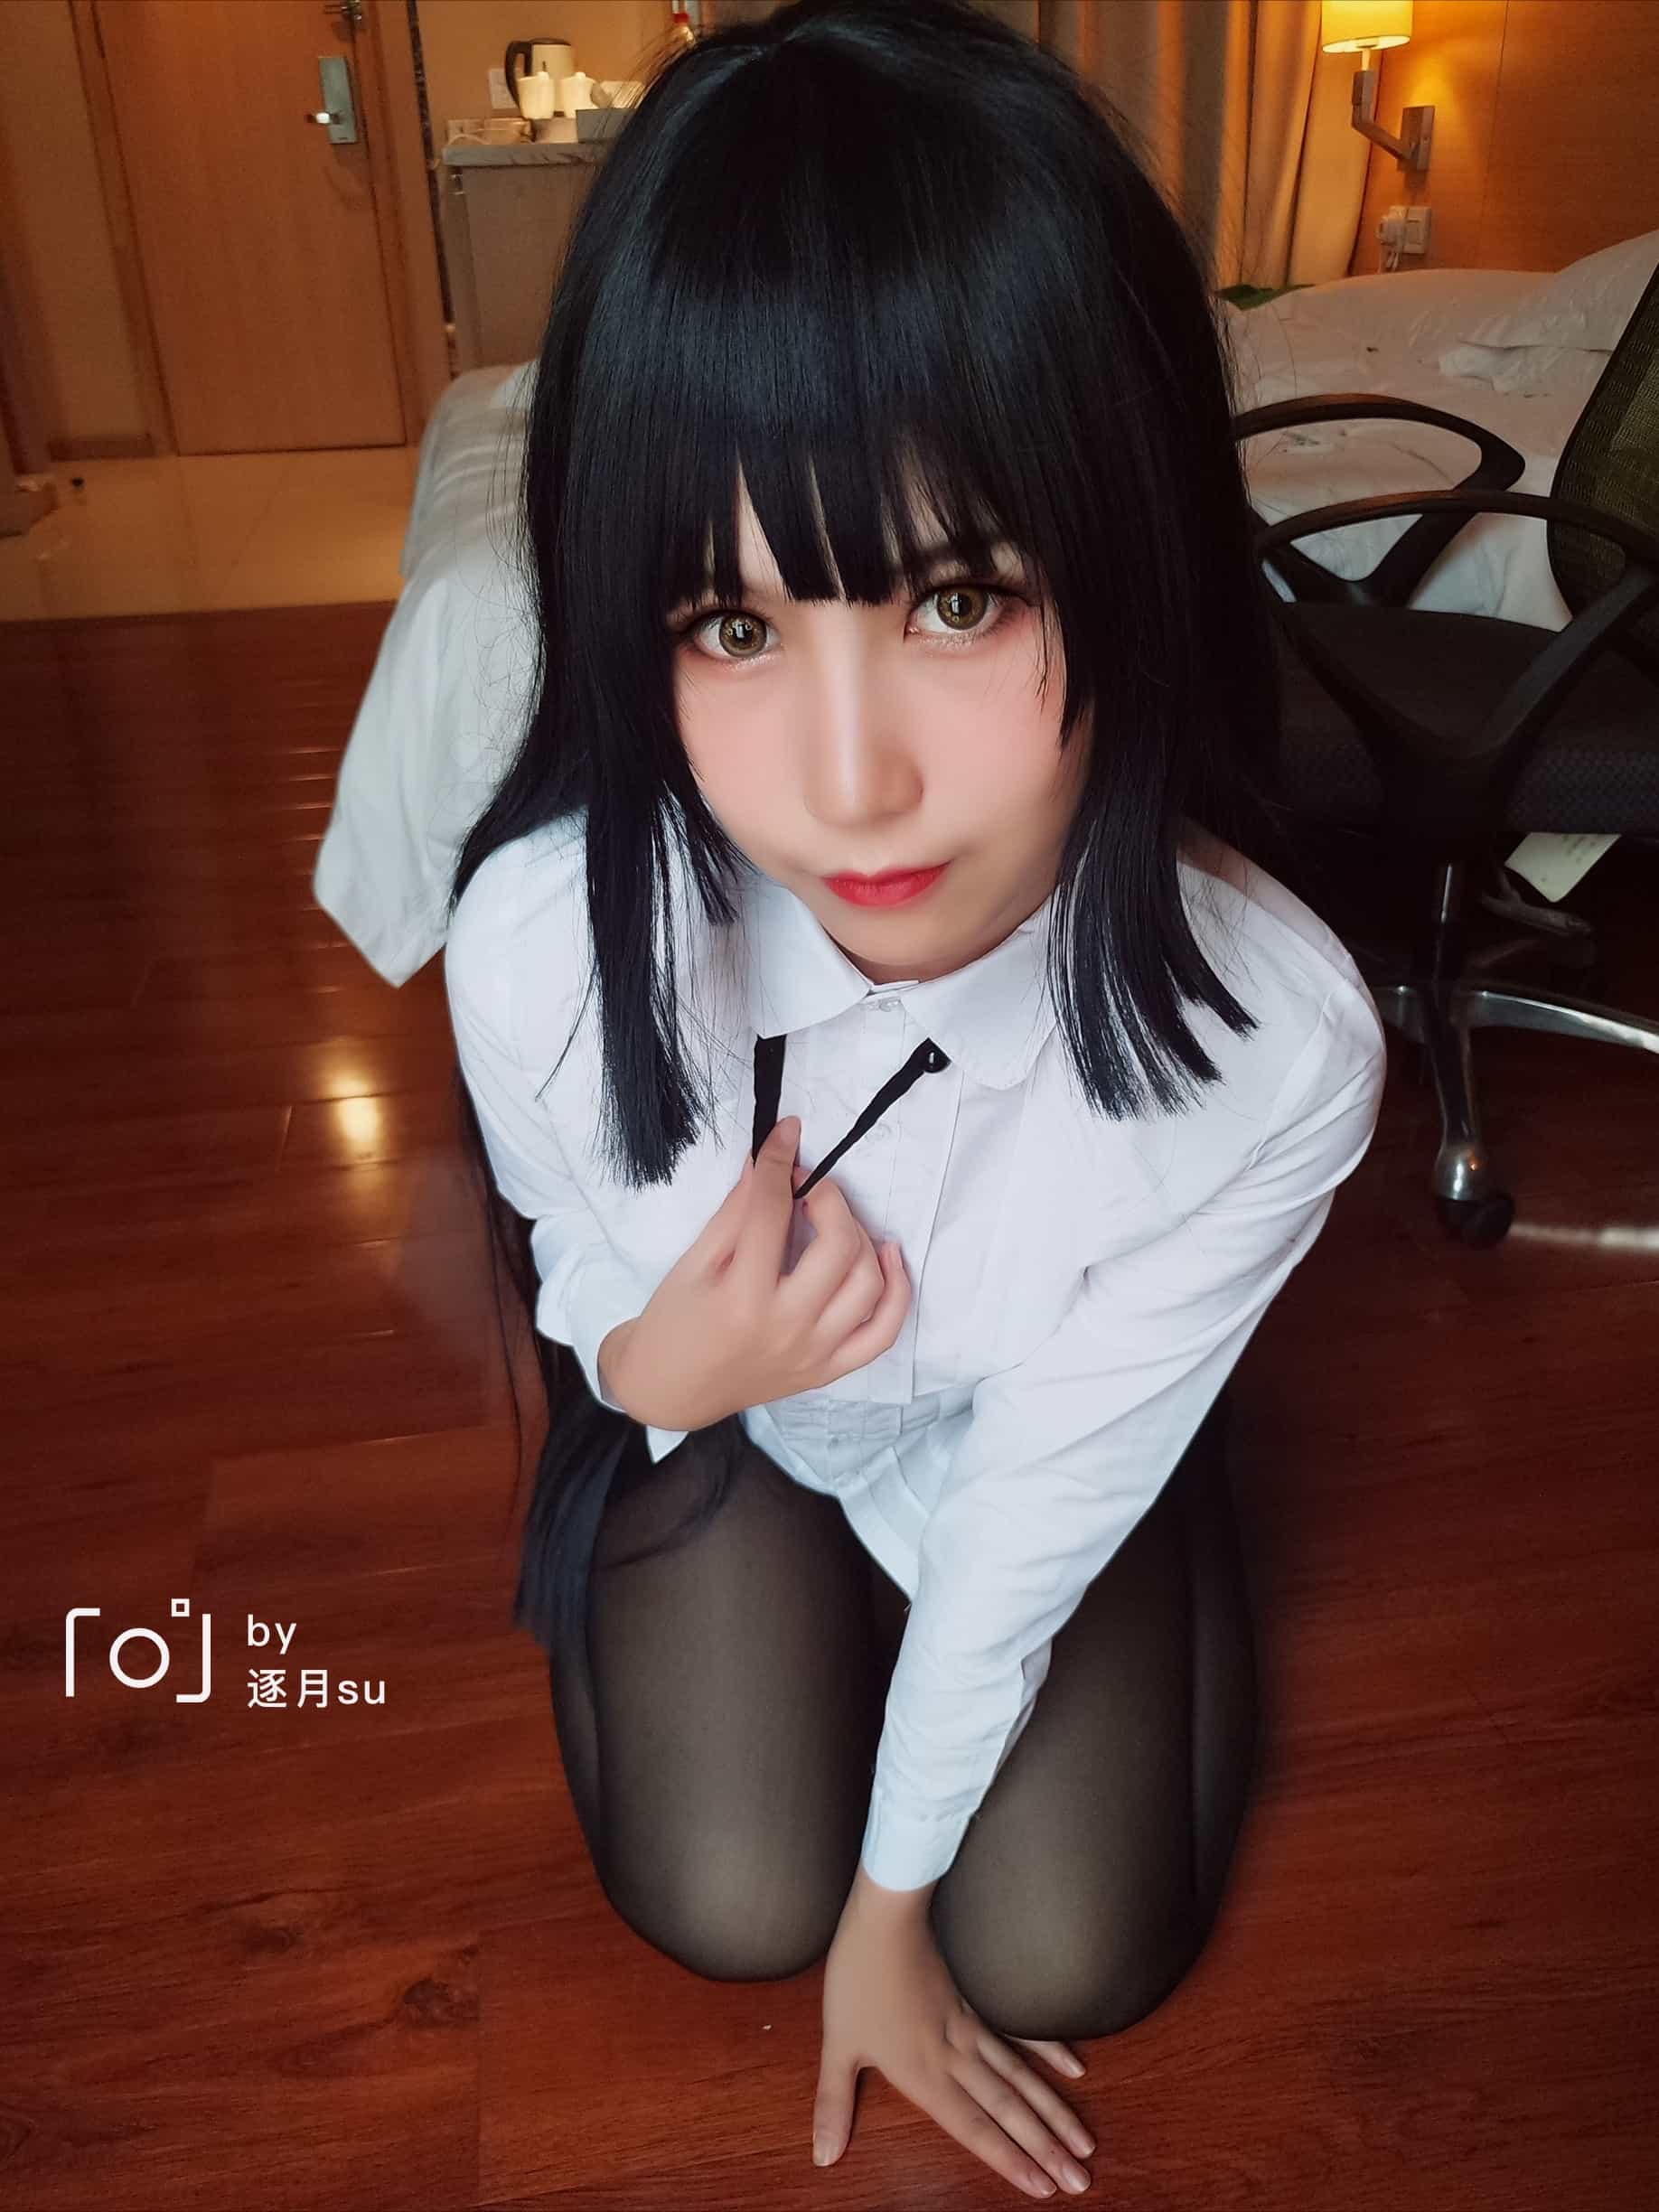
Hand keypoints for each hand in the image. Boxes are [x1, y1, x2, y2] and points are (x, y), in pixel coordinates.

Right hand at [601, 1114, 910, 1431]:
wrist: (670, 1390)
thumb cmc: (673, 1323)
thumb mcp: (693, 1262)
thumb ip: (736, 1212)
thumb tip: (768, 1161)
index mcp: (741, 1299)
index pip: (773, 1213)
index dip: (781, 1162)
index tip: (787, 1136)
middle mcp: (786, 1328)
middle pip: (838, 1247)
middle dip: (828, 1198)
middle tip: (808, 1186)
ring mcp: (814, 1354)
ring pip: (868, 1285)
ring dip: (863, 1237)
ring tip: (836, 1220)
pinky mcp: (828, 1371)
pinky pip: (882, 1333)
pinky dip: (897, 1291)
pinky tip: (888, 1256)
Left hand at [813, 1881, 1094, 2200]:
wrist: (886, 1916)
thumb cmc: (857, 1978)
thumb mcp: (837, 2045)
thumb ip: (835, 2103)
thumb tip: (823, 2157)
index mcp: (923, 2074)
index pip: (974, 2128)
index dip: (1009, 2160)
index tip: (1043, 2188)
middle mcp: (955, 2057)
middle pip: (1008, 2109)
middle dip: (1045, 2147)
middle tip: (1080, 2180)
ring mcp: (970, 2027)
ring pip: (1021, 2076)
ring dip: (1054, 2110)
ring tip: (1084, 2141)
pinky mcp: (975, 1999)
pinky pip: (1020, 2031)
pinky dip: (1048, 2050)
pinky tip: (1073, 2068)